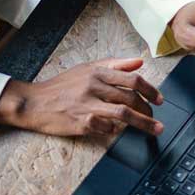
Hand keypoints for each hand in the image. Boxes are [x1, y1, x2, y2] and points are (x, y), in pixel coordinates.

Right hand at [0, 58, 163, 136]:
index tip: (159, 99)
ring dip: (143, 123)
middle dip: (148, 110)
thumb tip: (138, 62)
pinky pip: (107, 128)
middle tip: (154, 117)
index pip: (132, 79)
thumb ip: (113, 65)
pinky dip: (116, 130)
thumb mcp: (85, 69)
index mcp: (96, 72)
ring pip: (124, 114)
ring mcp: (87, 105)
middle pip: (131, 98)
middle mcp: (93, 86)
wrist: (34, 102)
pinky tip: (117, 131)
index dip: (150, 90)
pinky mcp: (81, 122)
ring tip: (154, 129)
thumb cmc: (60, 86)